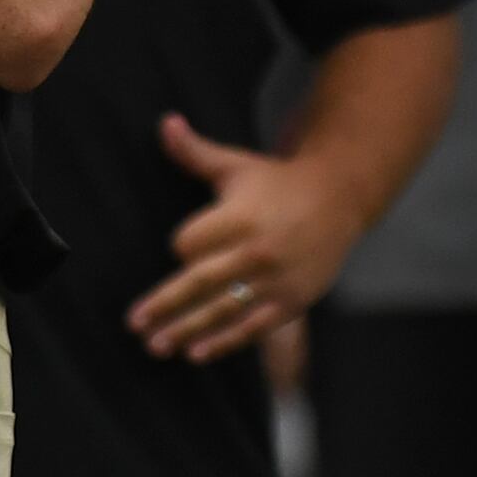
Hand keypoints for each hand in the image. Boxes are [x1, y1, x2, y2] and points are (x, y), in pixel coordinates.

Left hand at [128, 114, 366, 363]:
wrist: (341, 197)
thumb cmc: (279, 182)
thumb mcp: (237, 166)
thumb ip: (195, 152)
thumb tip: (165, 123)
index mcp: (241, 215)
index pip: (190, 243)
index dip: (182, 245)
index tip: (183, 247)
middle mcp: (258, 249)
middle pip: (200, 282)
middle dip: (164, 305)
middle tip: (134, 324)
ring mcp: (277, 278)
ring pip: (223, 310)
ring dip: (186, 330)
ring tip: (155, 346)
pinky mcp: (293, 300)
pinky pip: (253, 326)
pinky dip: (224, 342)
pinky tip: (195, 353)